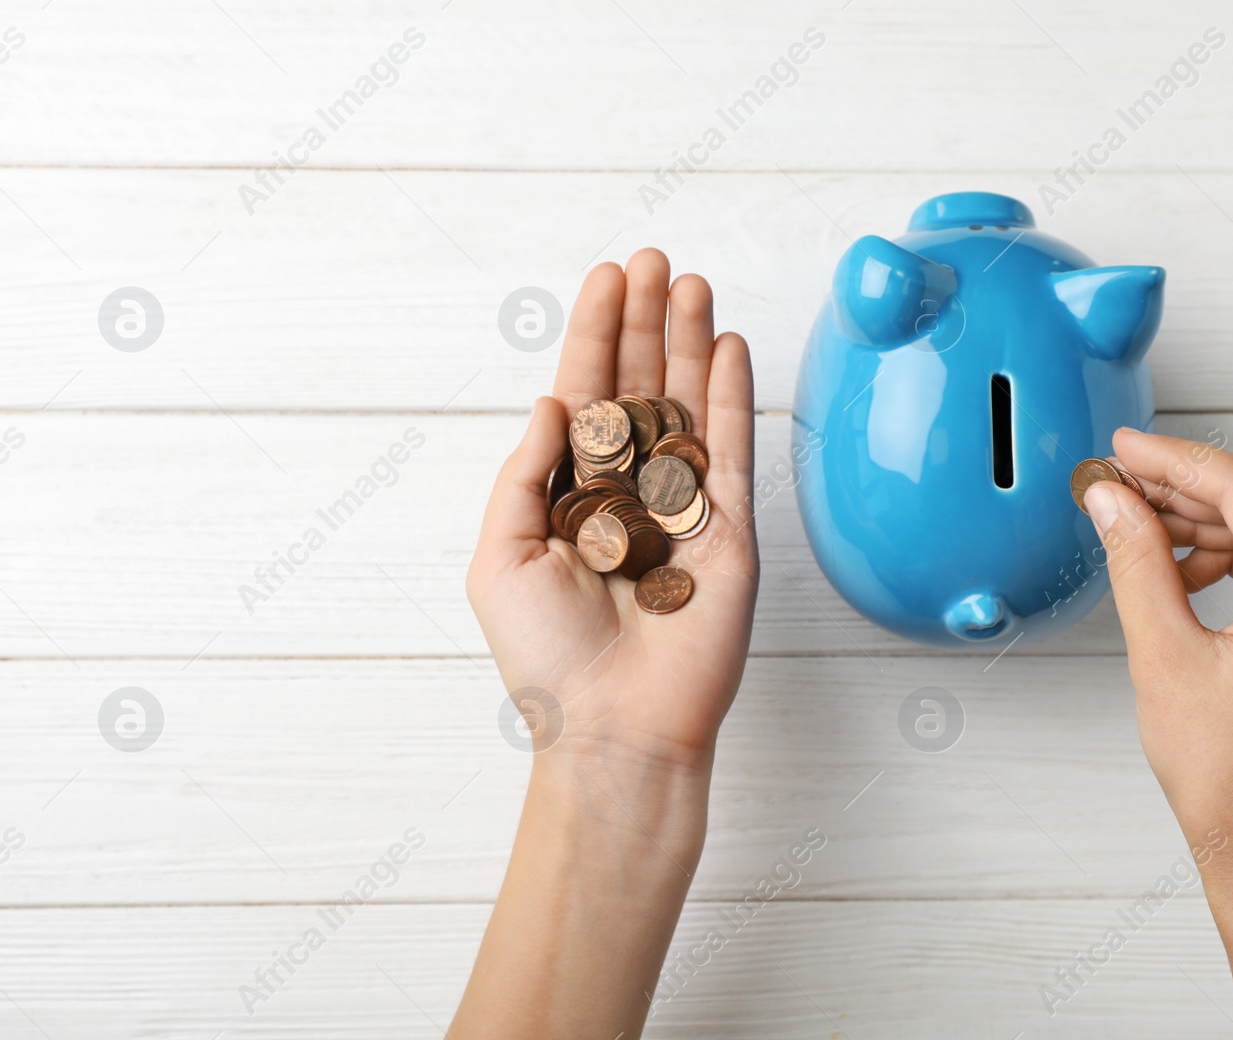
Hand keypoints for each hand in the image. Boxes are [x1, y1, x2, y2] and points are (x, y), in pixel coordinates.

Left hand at [454, 250, 755, 1039]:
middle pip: (640, 386)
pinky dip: (732, 394)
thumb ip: (524, 472)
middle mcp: (629, 493)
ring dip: (689, 341)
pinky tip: (727, 345)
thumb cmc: (546, 660)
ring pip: (689, 404)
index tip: (606, 278)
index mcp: (571, 496)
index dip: (595, 334)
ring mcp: (684, 509)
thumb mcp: (499, 557)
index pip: (587, 395)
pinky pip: (733, 448)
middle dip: (645, 321)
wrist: (615, 728)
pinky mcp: (731, 532)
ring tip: (690, 281)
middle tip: (653, 260)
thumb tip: (554, 399)